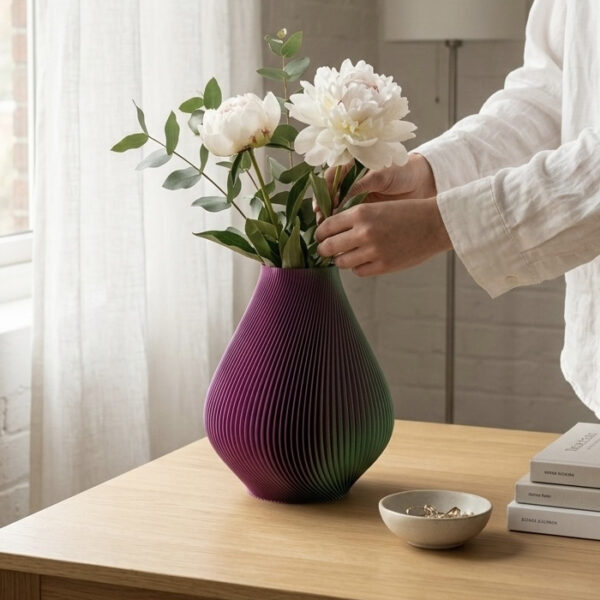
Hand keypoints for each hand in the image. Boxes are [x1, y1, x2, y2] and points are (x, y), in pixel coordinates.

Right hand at [313, 154, 436, 223]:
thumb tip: (339, 201)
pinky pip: (349, 220)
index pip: (330, 179)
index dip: (324, 192)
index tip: (322, 204)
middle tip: (322, 220)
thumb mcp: (380, 176)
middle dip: (324, 208)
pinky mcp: (364, 212)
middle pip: (329, 196)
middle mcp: (351, 184)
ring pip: (336, 210)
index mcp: (352, 168)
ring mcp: (356, 198)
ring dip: (330, 220)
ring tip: (327, 229)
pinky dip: (343, 228)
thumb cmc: (403, 171)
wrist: (422, 182)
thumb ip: (360, 186)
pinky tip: (340, 234)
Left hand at [315, 197, 451, 276]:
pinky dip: (357, 267)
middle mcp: (364, 232)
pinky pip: (358, 271)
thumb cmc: (406, 213)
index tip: (320, 236)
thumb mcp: (377, 207)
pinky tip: (364, 260)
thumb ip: (354, 219)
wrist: (435, 224)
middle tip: (325, 249)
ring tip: (346, 255)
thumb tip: (330, 232)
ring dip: (340, 259)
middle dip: (323, 249)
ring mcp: (373, 251)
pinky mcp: (383, 266)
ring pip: (341, 262)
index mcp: (361, 213)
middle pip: (327, 247)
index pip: (326, 226)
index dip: (320, 233)